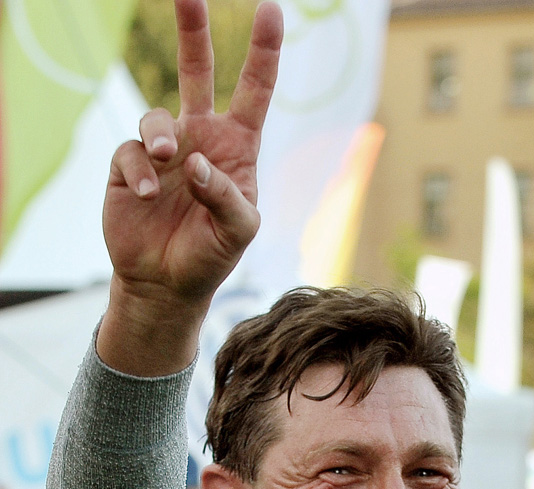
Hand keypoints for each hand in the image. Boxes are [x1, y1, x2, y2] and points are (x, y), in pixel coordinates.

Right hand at [98, 0, 282, 374]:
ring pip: (155, 116)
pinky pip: (129, 151)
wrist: (167, 282)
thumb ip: (226, 194)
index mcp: (236, 149)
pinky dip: (137, 170)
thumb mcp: (238, 230)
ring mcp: (163, 153)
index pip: (253, 94)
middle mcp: (200, 141)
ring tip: (167, 161)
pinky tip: (144, 195)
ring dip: (160, 136)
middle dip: (194, 32)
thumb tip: (194, 161)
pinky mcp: (128, 167)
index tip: (271, 12)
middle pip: (197, 74)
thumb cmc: (211, 255)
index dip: (262, 54)